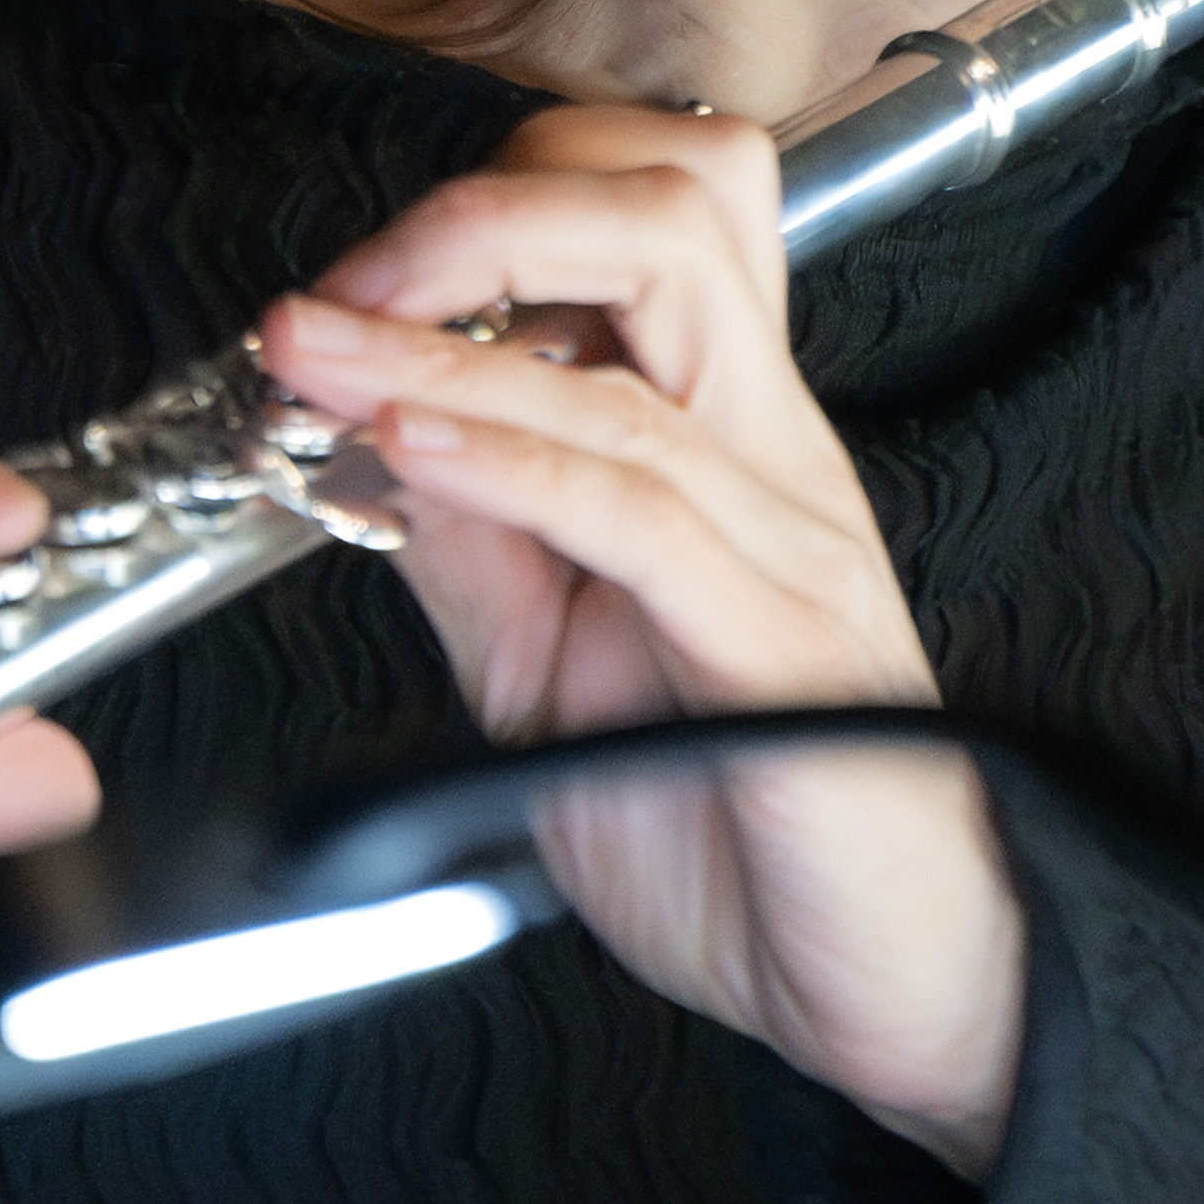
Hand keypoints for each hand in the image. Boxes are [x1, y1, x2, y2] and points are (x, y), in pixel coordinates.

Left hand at [252, 109, 1028, 1171]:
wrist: (887, 994)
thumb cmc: (742, 838)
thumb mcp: (548, 682)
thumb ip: (476, 558)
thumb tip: (366, 441)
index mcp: (727, 446)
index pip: (647, 219)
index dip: (490, 210)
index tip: (345, 285)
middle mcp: (772, 462)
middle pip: (672, 214)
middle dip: (481, 215)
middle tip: (342, 289)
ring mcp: (793, 542)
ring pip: (641, 350)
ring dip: (444, 339)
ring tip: (316, 352)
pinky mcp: (786, 648)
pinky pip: (645, 515)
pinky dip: (512, 461)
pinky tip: (413, 450)